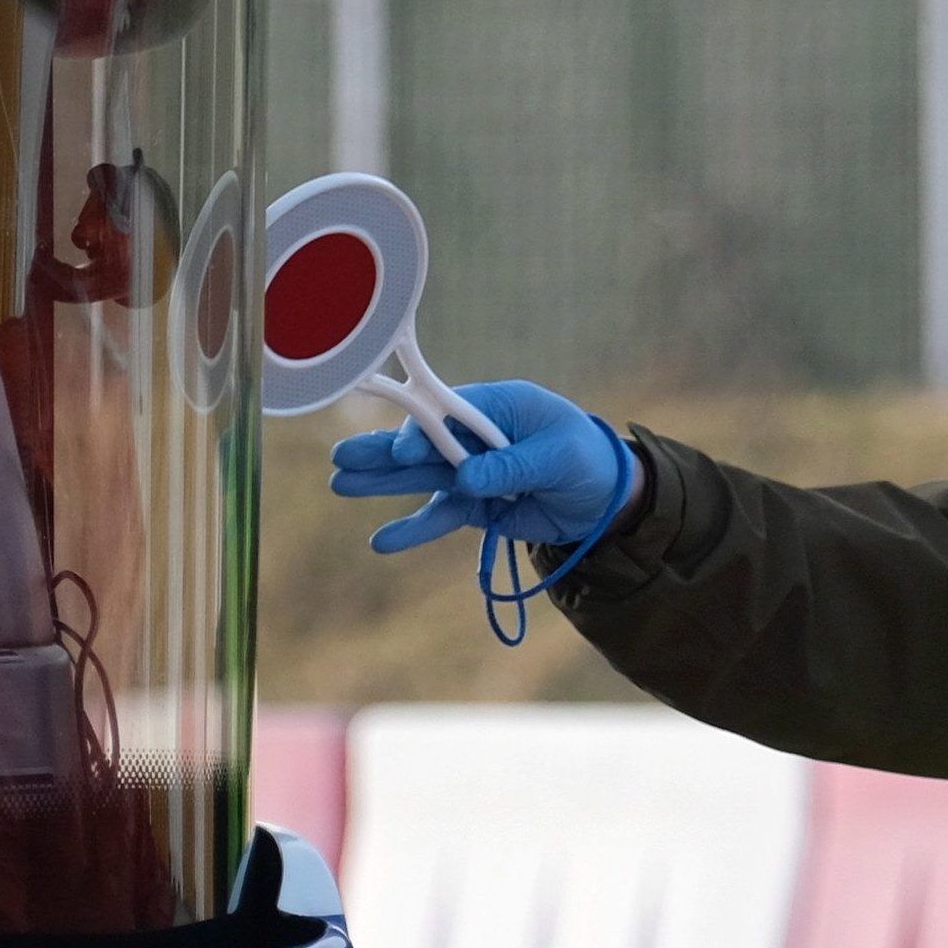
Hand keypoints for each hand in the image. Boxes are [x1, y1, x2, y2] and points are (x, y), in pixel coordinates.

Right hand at [327, 380, 632, 556]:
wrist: (606, 499)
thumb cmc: (586, 458)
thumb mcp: (558, 457)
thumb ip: (512, 466)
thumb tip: (466, 479)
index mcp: (495, 406)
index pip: (447, 411)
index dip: (422, 430)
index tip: (404, 453)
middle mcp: (475, 436)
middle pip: (422, 442)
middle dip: (382, 451)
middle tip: (340, 458)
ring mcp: (471, 471)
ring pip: (421, 478)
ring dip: (382, 484)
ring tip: (340, 485)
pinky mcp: (475, 505)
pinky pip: (440, 516)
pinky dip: (413, 529)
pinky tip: (381, 542)